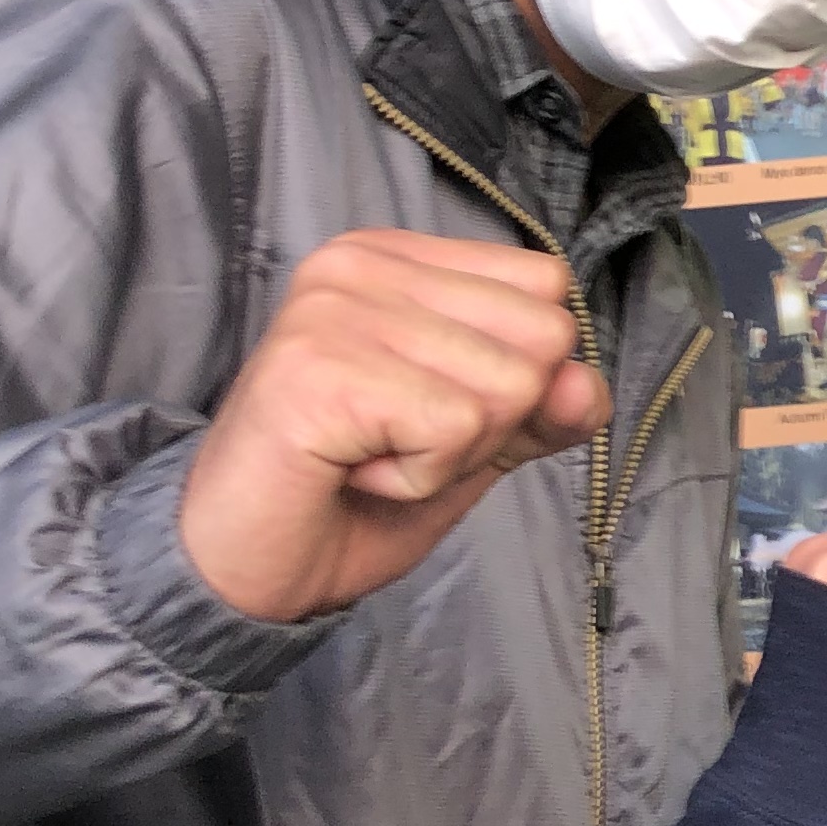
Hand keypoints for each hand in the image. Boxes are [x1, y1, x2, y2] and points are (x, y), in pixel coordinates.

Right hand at [180, 230, 606, 626]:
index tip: (428, 409)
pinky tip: (353, 471)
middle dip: (492, 420)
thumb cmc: (351, 495)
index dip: (520, 373)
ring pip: (507, 386)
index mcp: (396, 258)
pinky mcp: (321, 369)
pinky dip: (420, 477)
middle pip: (541, 334)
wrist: (242, 567)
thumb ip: (543, 406)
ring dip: (452, 455)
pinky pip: (454, 429)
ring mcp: (335, 310)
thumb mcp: (475, 443)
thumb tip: (584, 384)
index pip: (547, 287)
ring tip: (371, 455)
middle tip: (397, 441)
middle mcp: (359, 263)